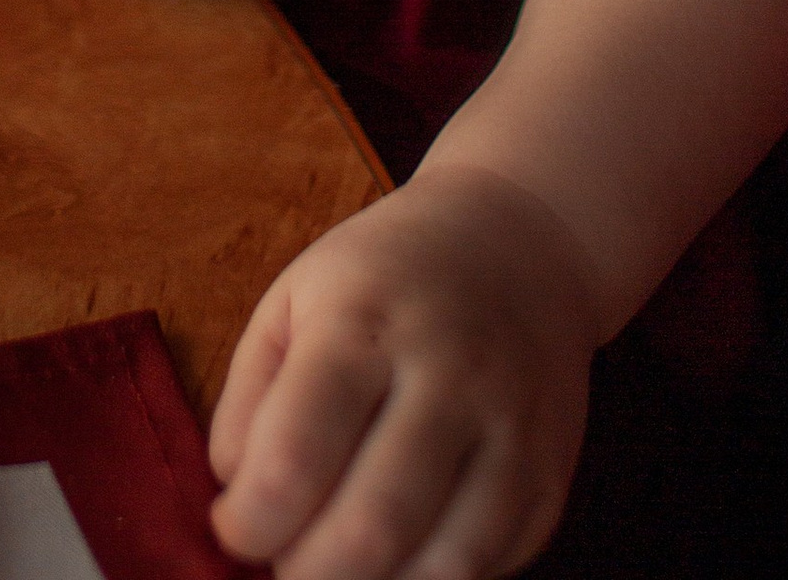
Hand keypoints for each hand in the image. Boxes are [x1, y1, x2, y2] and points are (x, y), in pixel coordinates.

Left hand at [209, 163, 598, 579]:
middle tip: (286, 559)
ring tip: (342, 560)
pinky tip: (404, 550)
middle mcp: (447, 373)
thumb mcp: (294, 298)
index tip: (236, 525)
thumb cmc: (384, 279)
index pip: (293, 459)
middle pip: (370, 528)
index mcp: (363, 322)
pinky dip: (434, 578)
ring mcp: (510, 426)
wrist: (516, 241)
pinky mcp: (551, 471)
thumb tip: (239, 496)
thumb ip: (250, 398)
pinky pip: (491, 564)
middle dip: (307, 575)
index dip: (248, 522)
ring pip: (442, 563)